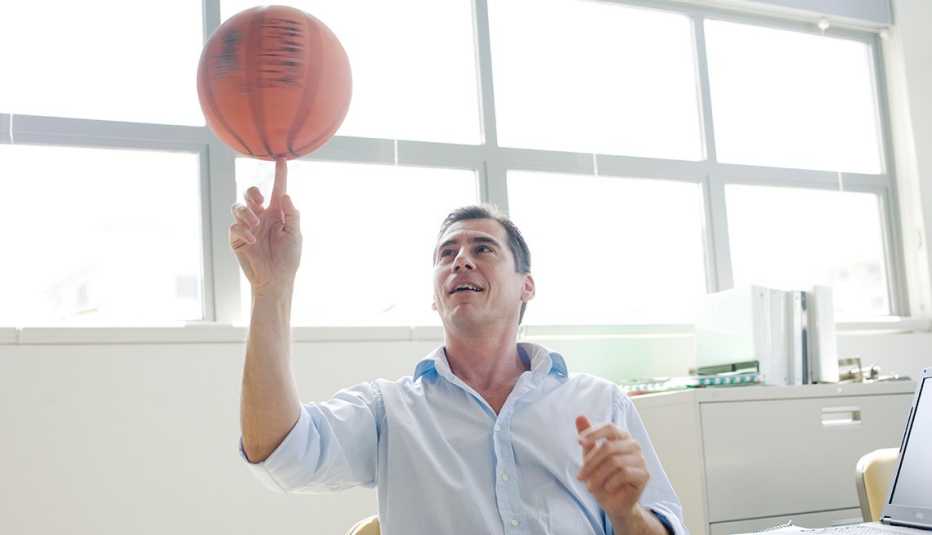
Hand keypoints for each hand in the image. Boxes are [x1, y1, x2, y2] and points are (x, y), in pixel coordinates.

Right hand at [229, 160, 302, 296]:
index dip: (279, 174)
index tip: (281, 158)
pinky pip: (234, 226)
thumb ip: (292, 215)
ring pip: (238, 206)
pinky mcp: (237, 238)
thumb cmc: (288, 258)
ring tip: (255, 226)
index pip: (277, 189)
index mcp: (277, 213)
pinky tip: (251, 239)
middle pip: (250, 193)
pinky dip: (242, 229)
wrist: (275, 279)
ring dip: (246, 213)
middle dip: (252, 192)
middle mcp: (261, 216)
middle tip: (259, 202)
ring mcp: (248, 226)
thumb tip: (285, 195)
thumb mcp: (295, 235)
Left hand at [576, 415, 649, 522]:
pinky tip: (606, 488)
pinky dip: (610, 482)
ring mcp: (641, 459)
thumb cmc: (602, 477)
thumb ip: (587, 437)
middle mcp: (633, 445)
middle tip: (580, 477)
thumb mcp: (590, 456)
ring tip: (590, 487)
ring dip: (598, 476)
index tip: (579, 442)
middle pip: (608, 447)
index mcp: (622, 436)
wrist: (614, 502)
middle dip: (590, 463)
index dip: (594, 433)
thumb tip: (580, 416)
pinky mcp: (645, 474)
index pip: (609, 427)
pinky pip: (624, 474)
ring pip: (615, 462)